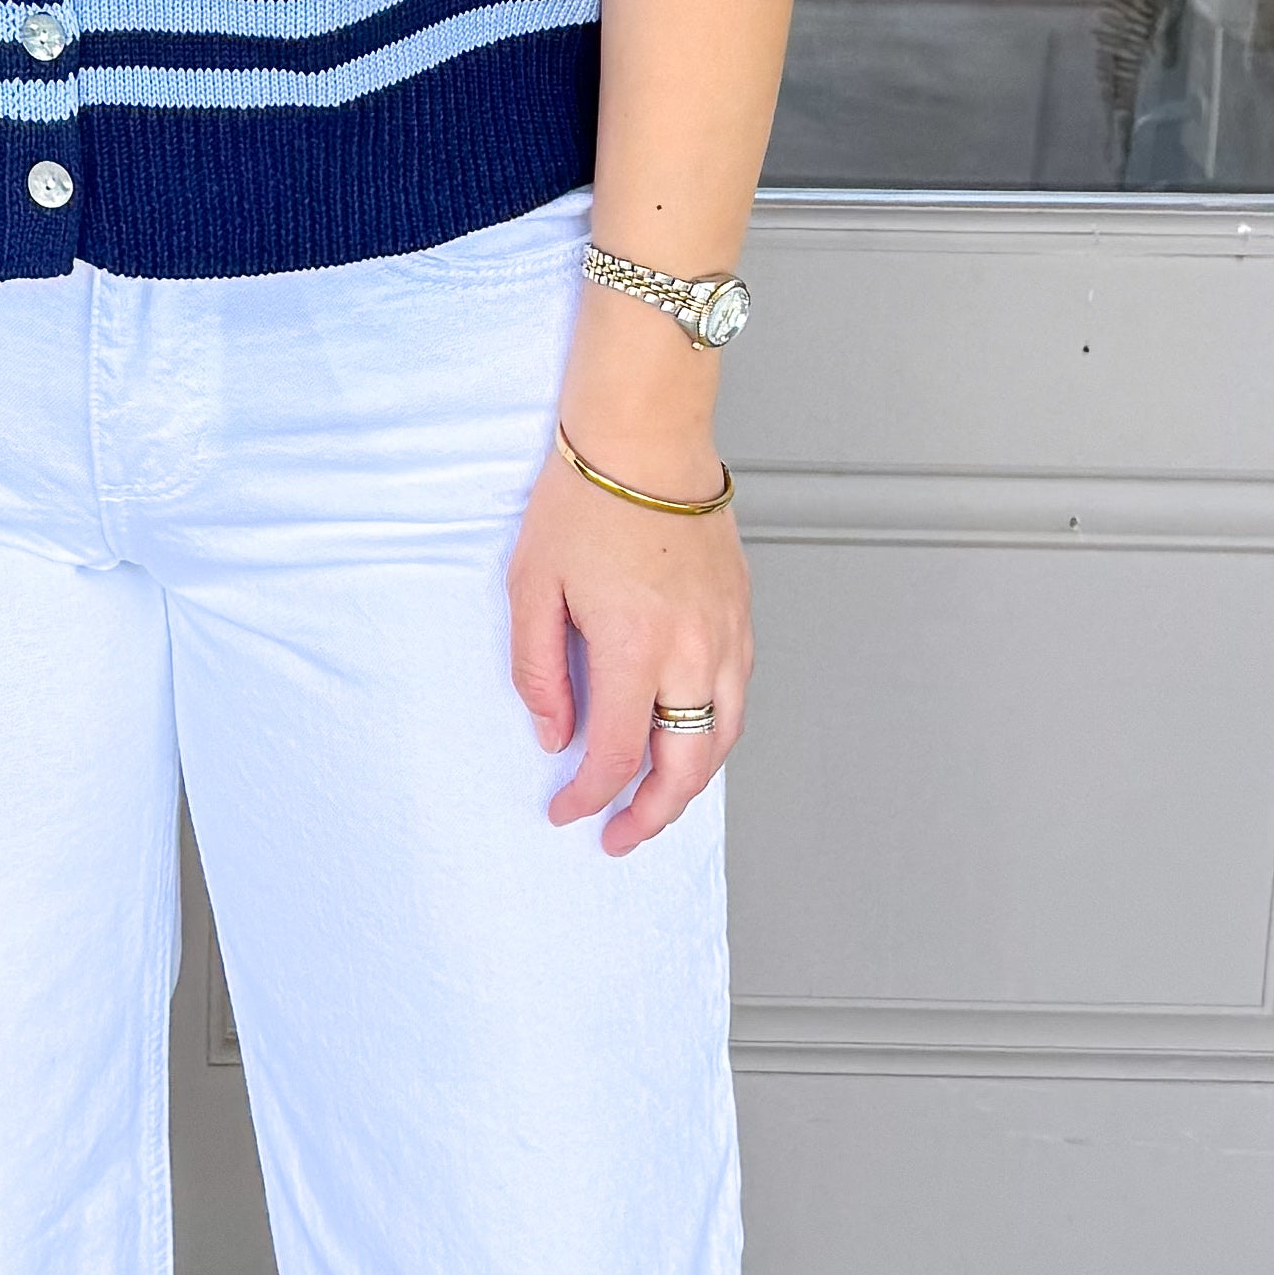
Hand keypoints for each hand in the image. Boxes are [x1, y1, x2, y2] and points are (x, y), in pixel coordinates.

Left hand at [506, 330, 749, 853]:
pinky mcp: (741, 613)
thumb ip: (541, 673)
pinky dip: (714, 736)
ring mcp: (727, 634)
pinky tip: (687, 740)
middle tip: (619, 837)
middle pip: (686, 767)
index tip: (565, 810)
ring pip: (723, 740)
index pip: (617, 756)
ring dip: (690, 784)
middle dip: (652, 816)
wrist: (645, 437)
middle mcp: (694, 652)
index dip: (588, 798)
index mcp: (637, 649)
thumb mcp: (532, 587)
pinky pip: (737, 697)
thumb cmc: (584, 501)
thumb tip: (555, 734)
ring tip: (655, 803)